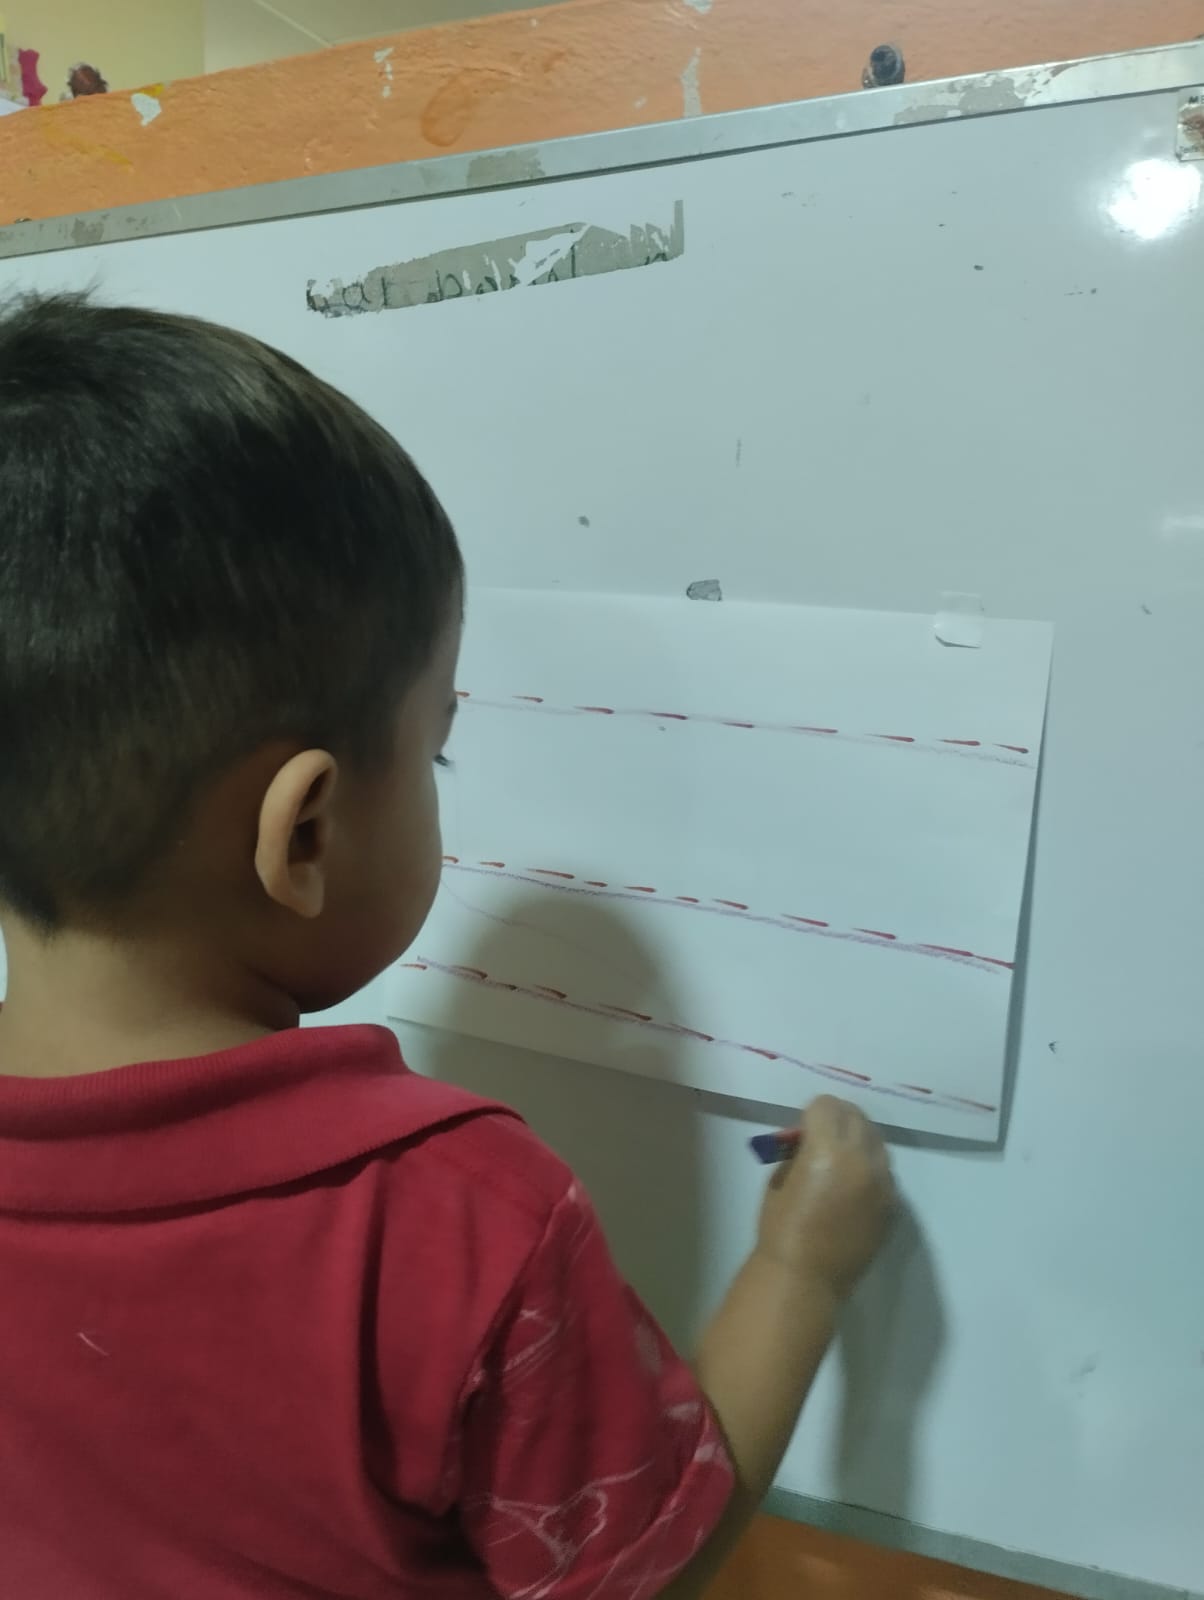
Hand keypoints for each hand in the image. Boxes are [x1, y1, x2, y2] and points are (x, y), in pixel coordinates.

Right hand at [755, 1096, 894, 1299]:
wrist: (805, 1279)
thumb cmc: (780, 1229)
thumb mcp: (779, 1179)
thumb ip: (799, 1152)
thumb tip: (810, 1140)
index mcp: (826, 1151)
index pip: (826, 1105)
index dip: (811, 1113)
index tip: (804, 1127)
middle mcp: (860, 1160)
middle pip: (856, 1117)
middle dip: (837, 1118)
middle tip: (823, 1133)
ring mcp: (882, 1183)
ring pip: (876, 1140)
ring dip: (857, 1139)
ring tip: (841, 1157)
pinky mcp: (892, 1204)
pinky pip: (884, 1171)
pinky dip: (869, 1166)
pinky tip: (853, 1183)